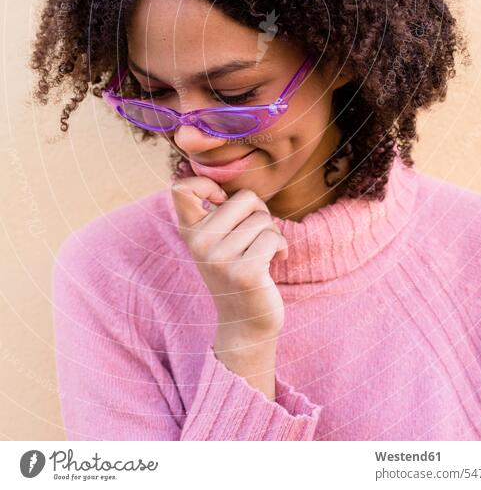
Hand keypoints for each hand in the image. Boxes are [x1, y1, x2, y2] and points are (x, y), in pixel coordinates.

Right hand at [171, 176, 288, 337]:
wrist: (246, 321)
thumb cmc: (238, 268)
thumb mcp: (218, 239)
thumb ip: (217, 210)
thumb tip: (229, 177)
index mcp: (190, 232)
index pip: (181, 189)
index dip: (206, 184)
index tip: (221, 200)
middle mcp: (199, 244)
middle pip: (245, 197)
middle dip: (260, 212)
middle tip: (255, 236)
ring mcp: (220, 259)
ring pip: (263, 218)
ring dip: (271, 233)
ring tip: (263, 252)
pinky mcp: (244, 273)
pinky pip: (273, 236)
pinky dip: (281, 246)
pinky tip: (275, 261)